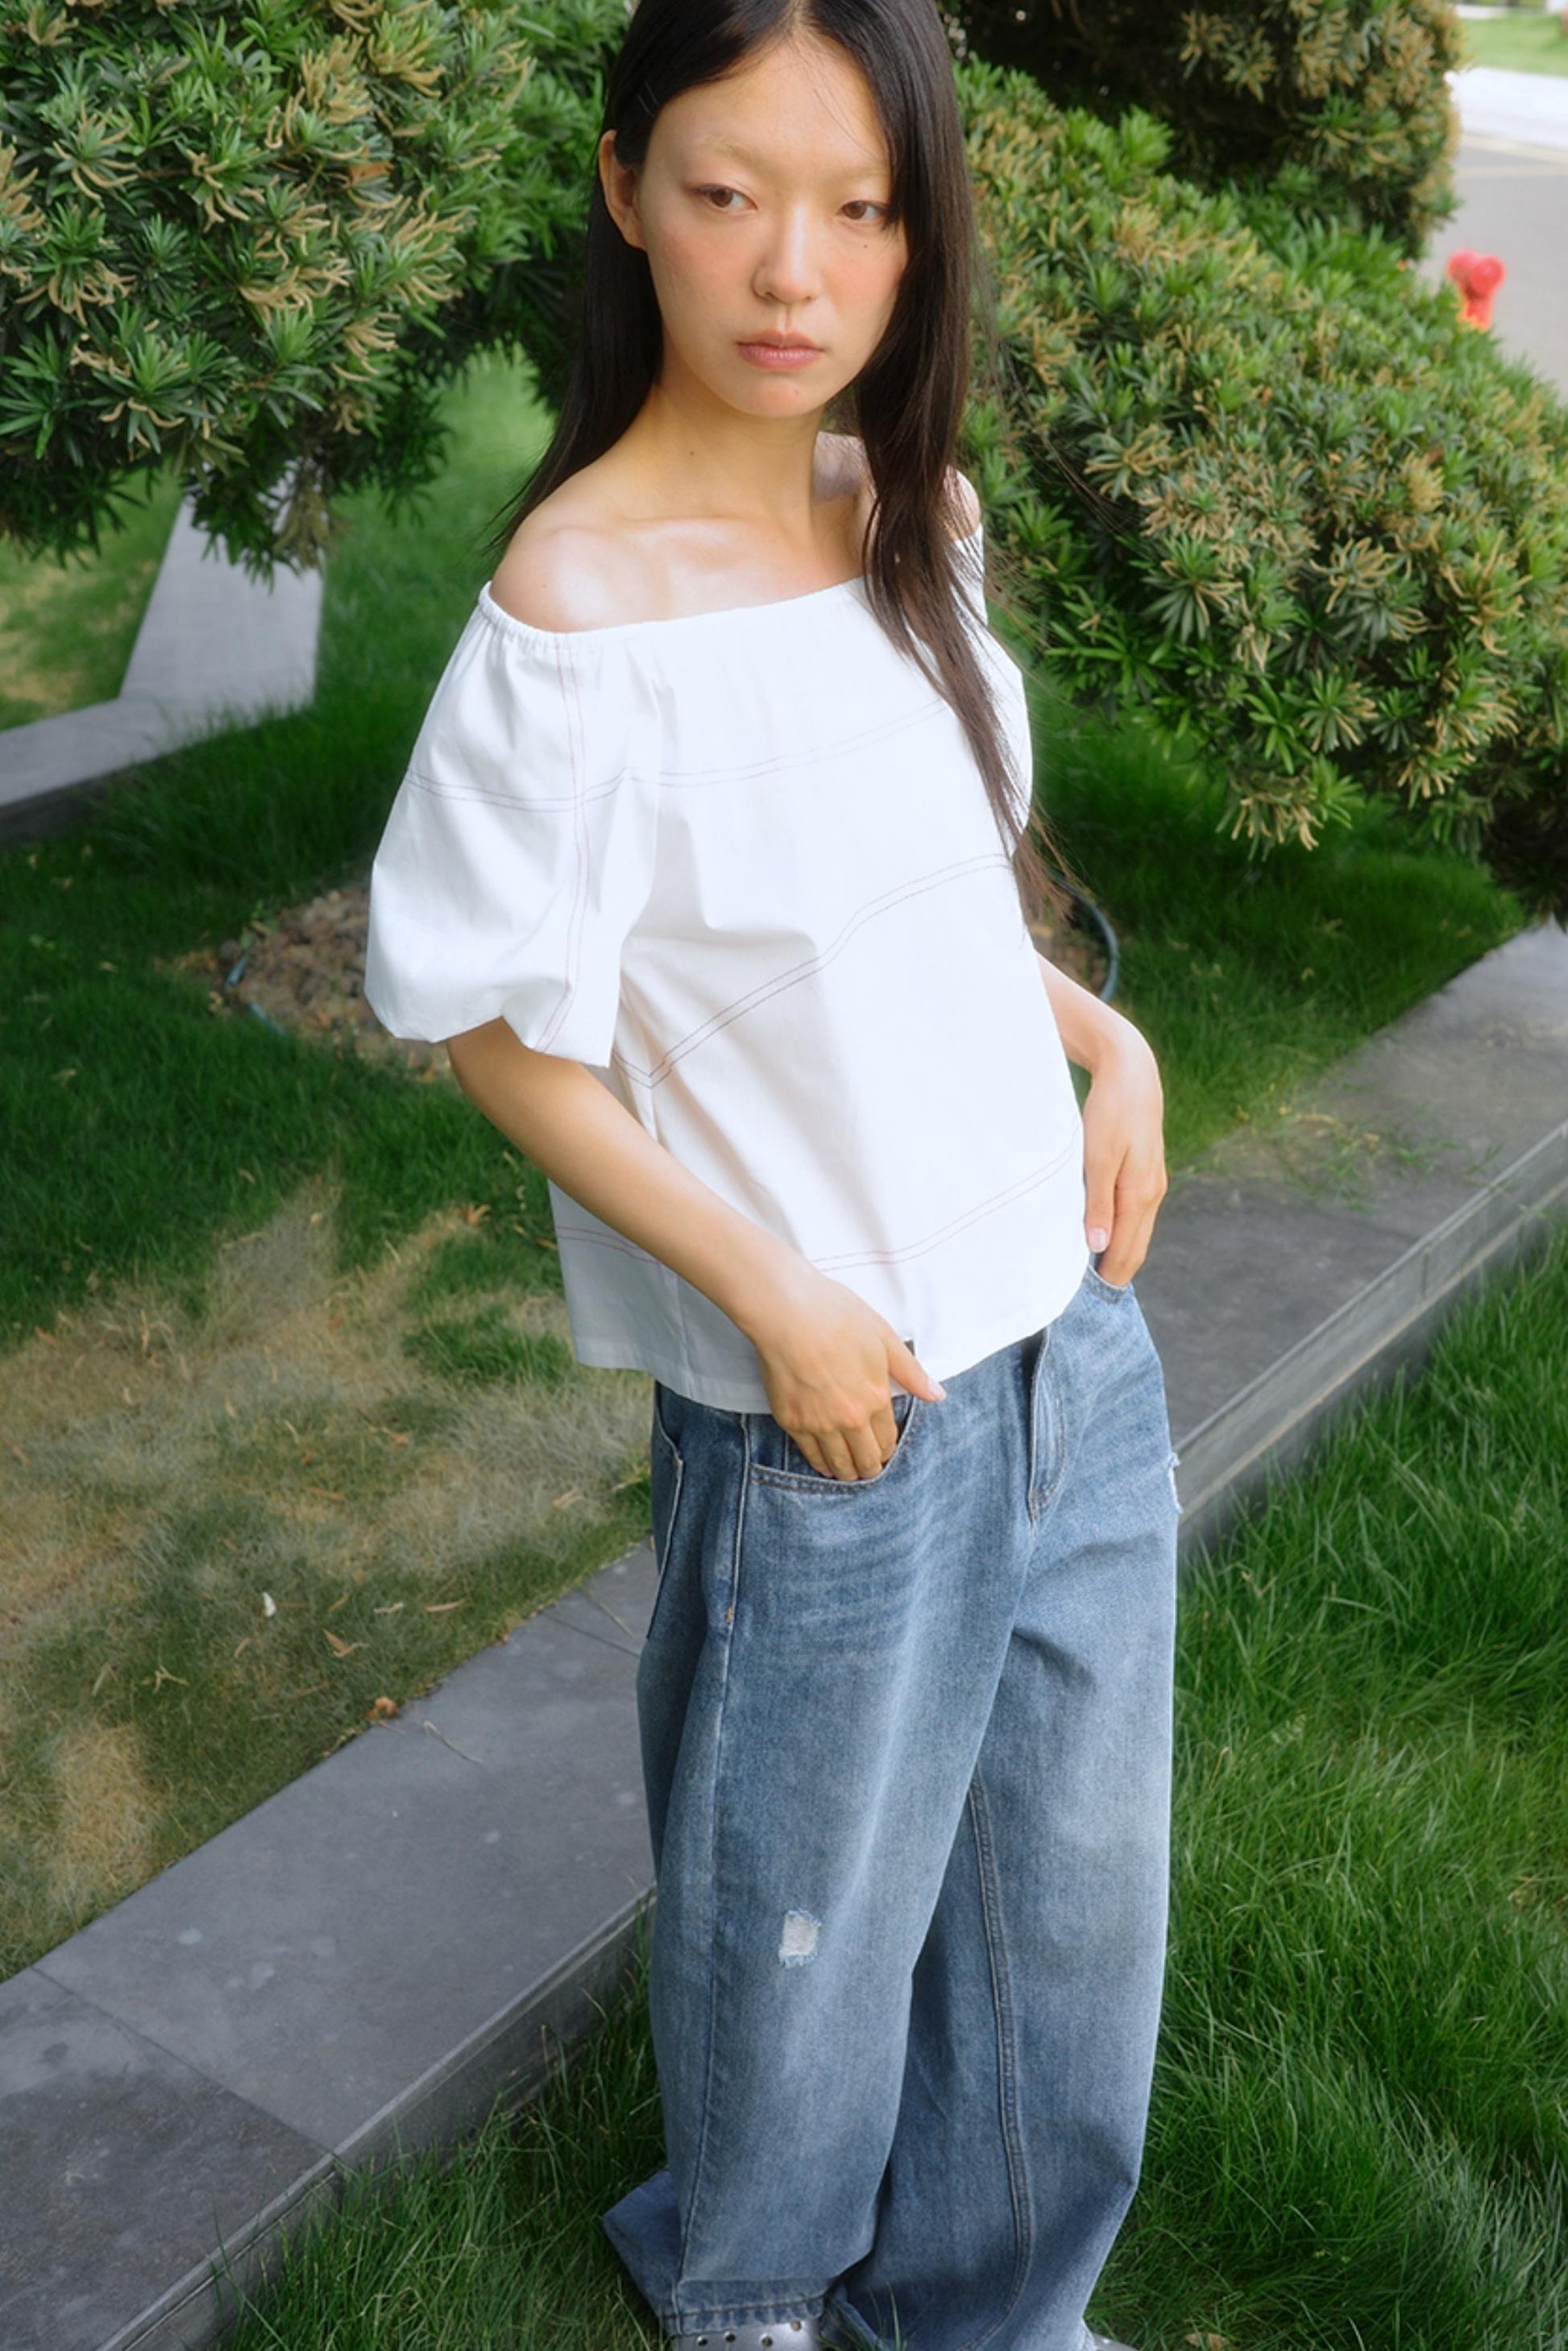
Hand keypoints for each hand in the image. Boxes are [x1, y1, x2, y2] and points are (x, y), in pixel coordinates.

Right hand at [740, 1258, 946, 1481]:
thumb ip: (911, 1372)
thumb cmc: (836, 1316)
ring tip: (850, 1474)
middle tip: (870, 1469)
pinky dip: (820, 1464)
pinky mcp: (791, 1421)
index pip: (887, 1438)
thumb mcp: (884, 1338)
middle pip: (865, 1458)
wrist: (788, 1312)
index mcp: (876, 1397)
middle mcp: (850, 1418)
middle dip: (871, 1467)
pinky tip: (824, 1465)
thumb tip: (938, 1394)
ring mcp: (819, 1422)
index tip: (885, 1453)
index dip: (887, 1449)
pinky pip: (810, 1454)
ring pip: (838, 1463)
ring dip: (848, 1473)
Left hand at [1081, 1024, 1167, 1285]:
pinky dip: (1118, 1232)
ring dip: (1114, 1254)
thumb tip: (1098, 1246)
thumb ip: (1098, 1203)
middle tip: (1084, 1300)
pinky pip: (1132, 1215)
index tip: (1083, 1302)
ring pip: (1135, 1233)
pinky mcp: (1143, 1173)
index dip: (1107, 1280)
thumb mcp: (1098, 1157)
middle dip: (1113, 1274)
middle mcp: (1151, 1195)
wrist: (1132, 1071)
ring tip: (1088, 1275)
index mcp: (1140, 1195)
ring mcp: (1150, 1184)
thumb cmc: (1111, 1111)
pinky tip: (1099, 1237)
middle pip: (1134, 1250)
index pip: (1126, 1254)